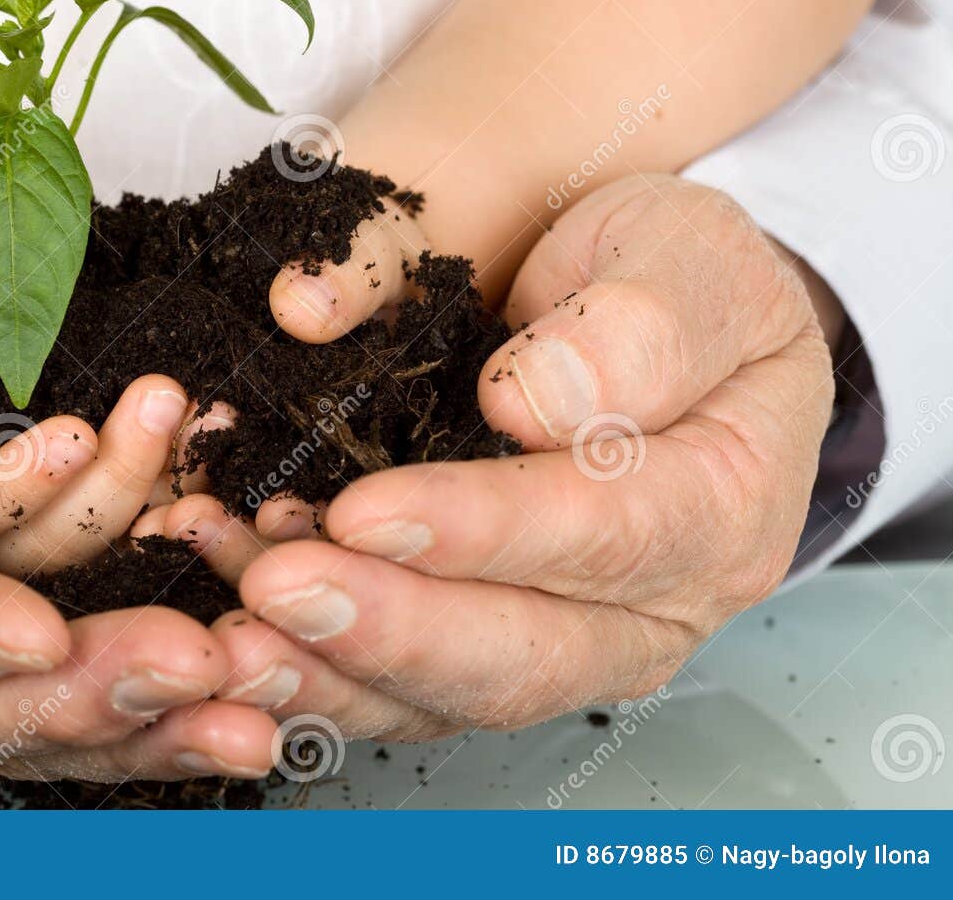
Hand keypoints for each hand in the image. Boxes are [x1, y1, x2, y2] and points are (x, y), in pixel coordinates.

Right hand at [0, 222, 223, 573]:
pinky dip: (190, 492)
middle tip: (162, 398)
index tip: (76, 437)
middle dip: (108, 484)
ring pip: (103, 550)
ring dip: (162, 491)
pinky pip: (150, 532)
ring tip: (209, 416)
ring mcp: (45, 532)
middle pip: (40, 546)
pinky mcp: (104, 522)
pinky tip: (223, 436)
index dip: (15, 491)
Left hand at [162, 176, 832, 737]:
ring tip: (231, 632)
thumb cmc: (671, 279)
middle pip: (521, 655)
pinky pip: (401, 696)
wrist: (648, 318)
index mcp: (721, 503)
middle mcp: (655, 607)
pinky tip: (240, 650)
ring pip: (448, 698)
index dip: (480, 530)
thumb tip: (533, 402)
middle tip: (271, 588)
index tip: (365, 510)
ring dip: (330, 671)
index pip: (602, 532)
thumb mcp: (686, 256)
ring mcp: (571, 645)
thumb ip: (640, 323)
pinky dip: (315, 681)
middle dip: (387, 629)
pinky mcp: (490, 653)